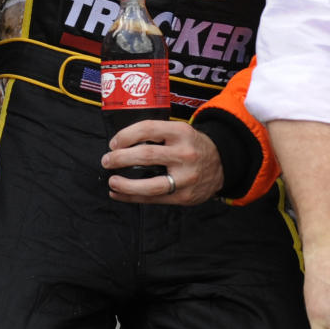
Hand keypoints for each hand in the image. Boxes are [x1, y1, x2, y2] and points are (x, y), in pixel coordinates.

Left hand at [102, 119, 224, 204]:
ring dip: (125, 184)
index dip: (125, 136)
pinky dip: (132, 198)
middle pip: (146, 155)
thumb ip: (157, 135)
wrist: (222, 163)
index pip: (148, 129)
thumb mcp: (181, 131)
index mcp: (181, 132)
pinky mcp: (183, 196)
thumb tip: (121, 144)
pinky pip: (153, 199)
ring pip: (149, 184)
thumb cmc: (193, 146)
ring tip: (112, 181)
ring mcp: (185, 177)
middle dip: (120, 159)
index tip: (114, 143)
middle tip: (107, 161)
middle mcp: (184, 154)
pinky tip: (119, 194)